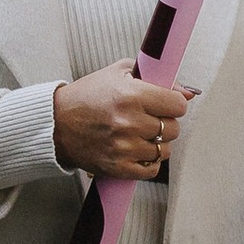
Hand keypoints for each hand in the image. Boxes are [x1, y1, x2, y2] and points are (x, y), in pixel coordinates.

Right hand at [53, 61, 195, 180]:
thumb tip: (187, 92)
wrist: (56, 123)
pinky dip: (148, 162)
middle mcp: (129, 122)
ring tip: (139, 135)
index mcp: (131, 95)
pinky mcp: (117, 167)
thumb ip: (155, 76)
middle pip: (173, 129)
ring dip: (156, 144)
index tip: (166, 104)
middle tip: (149, 119)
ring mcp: (124, 147)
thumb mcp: (119, 72)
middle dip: (166, 123)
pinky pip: (151, 170)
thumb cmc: (87, 96)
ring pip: (164, 151)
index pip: (178, 105)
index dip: (174, 104)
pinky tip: (137, 151)